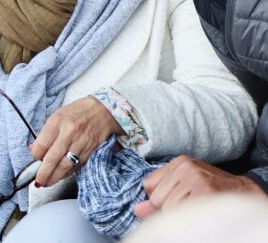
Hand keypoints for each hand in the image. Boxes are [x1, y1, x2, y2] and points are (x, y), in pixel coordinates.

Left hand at [29, 96, 122, 186]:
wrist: (103, 110)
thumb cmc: (77, 112)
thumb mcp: (57, 115)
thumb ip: (46, 133)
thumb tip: (33, 148)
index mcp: (58, 121)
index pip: (42, 143)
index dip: (36, 155)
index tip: (35, 157)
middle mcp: (69, 132)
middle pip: (52, 158)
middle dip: (43, 173)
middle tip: (38, 181)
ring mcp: (81, 143)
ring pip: (65, 166)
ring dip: (54, 178)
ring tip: (46, 182)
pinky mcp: (90, 152)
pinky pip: (76, 167)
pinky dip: (66, 174)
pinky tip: (60, 176)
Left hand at [134, 156, 265, 218]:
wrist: (243, 191)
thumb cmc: (211, 188)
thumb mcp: (184, 184)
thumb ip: (160, 194)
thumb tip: (137, 211)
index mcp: (178, 162)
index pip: (148, 184)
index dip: (156, 198)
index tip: (172, 200)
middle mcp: (185, 167)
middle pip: (156, 198)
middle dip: (167, 208)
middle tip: (187, 205)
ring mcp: (195, 179)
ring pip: (168, 209)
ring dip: (179, 215)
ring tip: (195, 209)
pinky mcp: (205, 193)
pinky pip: (183, 214)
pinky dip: (189, 219)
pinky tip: (200, 212)